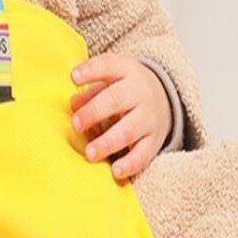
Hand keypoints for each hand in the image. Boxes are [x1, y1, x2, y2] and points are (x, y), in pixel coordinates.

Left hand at [70, 54, 172, 179]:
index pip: (108, 66)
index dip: (91, 71)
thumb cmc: (123, 91)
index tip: (73, 77)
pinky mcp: (154, 141)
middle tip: (76, 125)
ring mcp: (148, 118)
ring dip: (108, 142)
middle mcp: (139, 93)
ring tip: (90, 153)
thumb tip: (73, 104)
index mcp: (125, 72)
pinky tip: (115, 171)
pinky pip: (143, 154)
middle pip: (116, 100)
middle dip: (94, 112)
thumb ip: (89, 93)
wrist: (163, 100)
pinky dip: (130, 164)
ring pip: (129, 130)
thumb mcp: (109, 83)